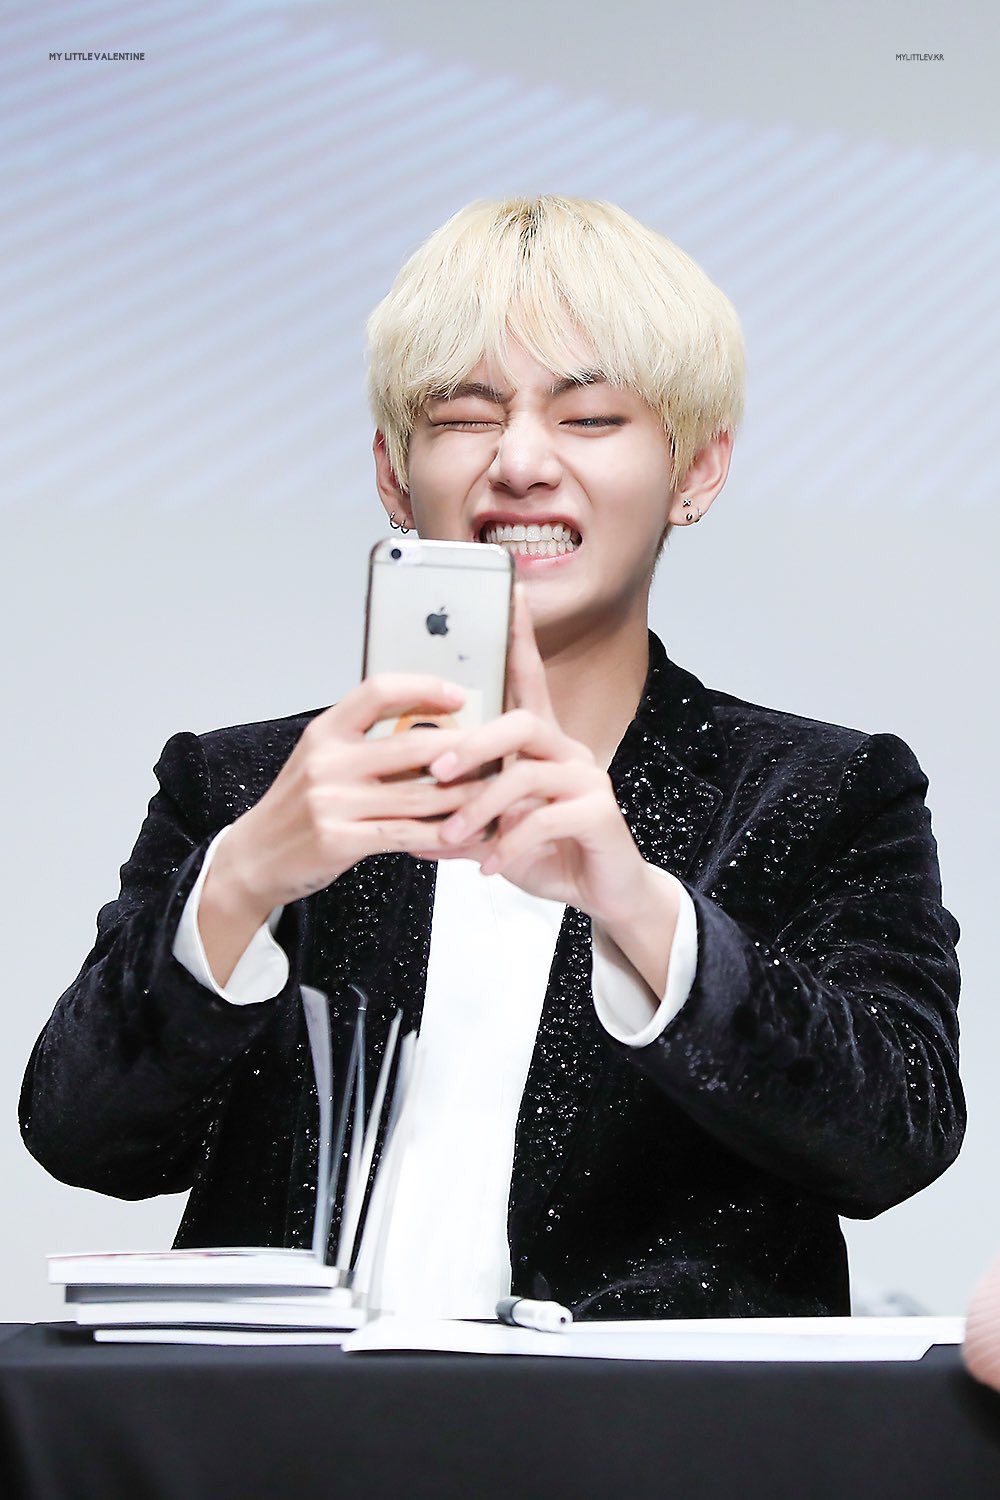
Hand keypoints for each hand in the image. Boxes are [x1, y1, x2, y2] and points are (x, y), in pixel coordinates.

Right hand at [209, 673, 492, 915]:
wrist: (253, 858)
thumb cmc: (298, 806)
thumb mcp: (321, 760)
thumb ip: (366, 742)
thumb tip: (434, 727)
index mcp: (324, 731)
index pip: (378, 691)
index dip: (423, 687)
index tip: (459, 695)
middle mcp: (328, 761)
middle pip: (413, 745)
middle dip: (465, 749)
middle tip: (499, 751)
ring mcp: (332, 802)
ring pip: (420, 796)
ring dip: (466, 796)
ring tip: (498, 793)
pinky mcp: (340, 840)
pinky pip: (408, 834)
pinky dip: (445, 835)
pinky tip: (468, 834)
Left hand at [411, 584, 650, 924]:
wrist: (603, 890)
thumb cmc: (547, 851)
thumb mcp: (495, 830)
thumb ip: (459, 816)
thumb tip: (403, 820)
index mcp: (541, 743)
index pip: (529, 677)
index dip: (519, 635)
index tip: (508, 591)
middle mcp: (567, 750)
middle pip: (521, 722)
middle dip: (472, 744)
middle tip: (435, 771)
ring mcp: (587, 779)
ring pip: (527, 774)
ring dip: (480, 807)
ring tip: (451, 836)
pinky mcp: (599, 813)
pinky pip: (544, 820)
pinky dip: (508, 846)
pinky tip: (488, 867)